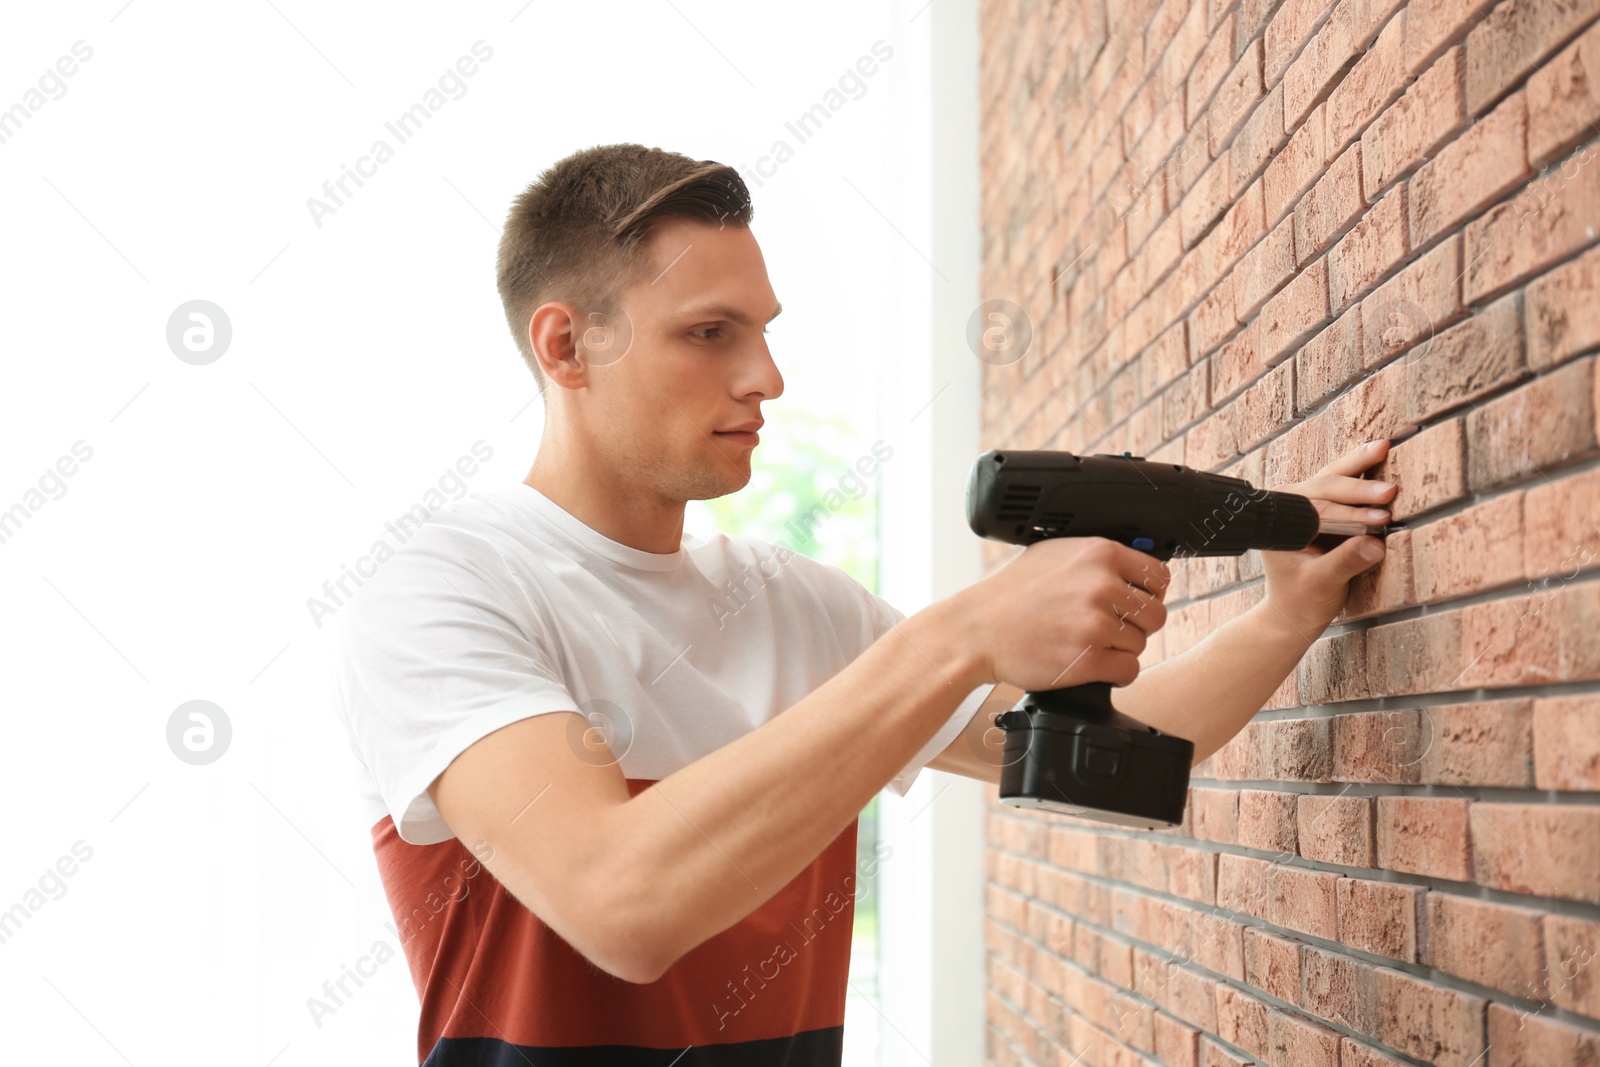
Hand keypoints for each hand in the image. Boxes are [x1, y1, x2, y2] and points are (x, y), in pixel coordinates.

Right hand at [954, 536, 1170, 691]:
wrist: (976, 631)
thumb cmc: (1010, 594)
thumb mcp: (1054, 554)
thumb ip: (1097, 557)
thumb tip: (1136, 564)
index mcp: (1099, 554)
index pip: (1159, 575)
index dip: (1150, 592)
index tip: (1135, 602)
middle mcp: (1101, 586)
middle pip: (1156, 613)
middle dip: (1137, 624)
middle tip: (1111, 628)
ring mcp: (1095, 624)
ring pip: (1141, 643)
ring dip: (1122, 648)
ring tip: (1092, 644)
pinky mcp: (1087, 660)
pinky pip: (1129, 670)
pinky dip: (1116, 673)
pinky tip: (1095, 664)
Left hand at [1260, 438, 1396, 635]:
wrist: (1295, 610)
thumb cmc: (1302, 599)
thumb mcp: (1322, 584)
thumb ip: (1344, 563)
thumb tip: (1374, 546)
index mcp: (1280, 523)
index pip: (1317, 510)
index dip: (1350, 513)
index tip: (1380, 520)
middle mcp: (1290, 507)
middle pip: (1325, 486)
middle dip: (1359, 486)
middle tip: (1390, 491)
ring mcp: (1308, 505)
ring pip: (1334, 478)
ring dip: (1361, 465)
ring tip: (1383, 446)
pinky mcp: (1327, 508)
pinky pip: (1345, 487)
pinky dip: (1364, 474)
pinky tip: (1381, 454)